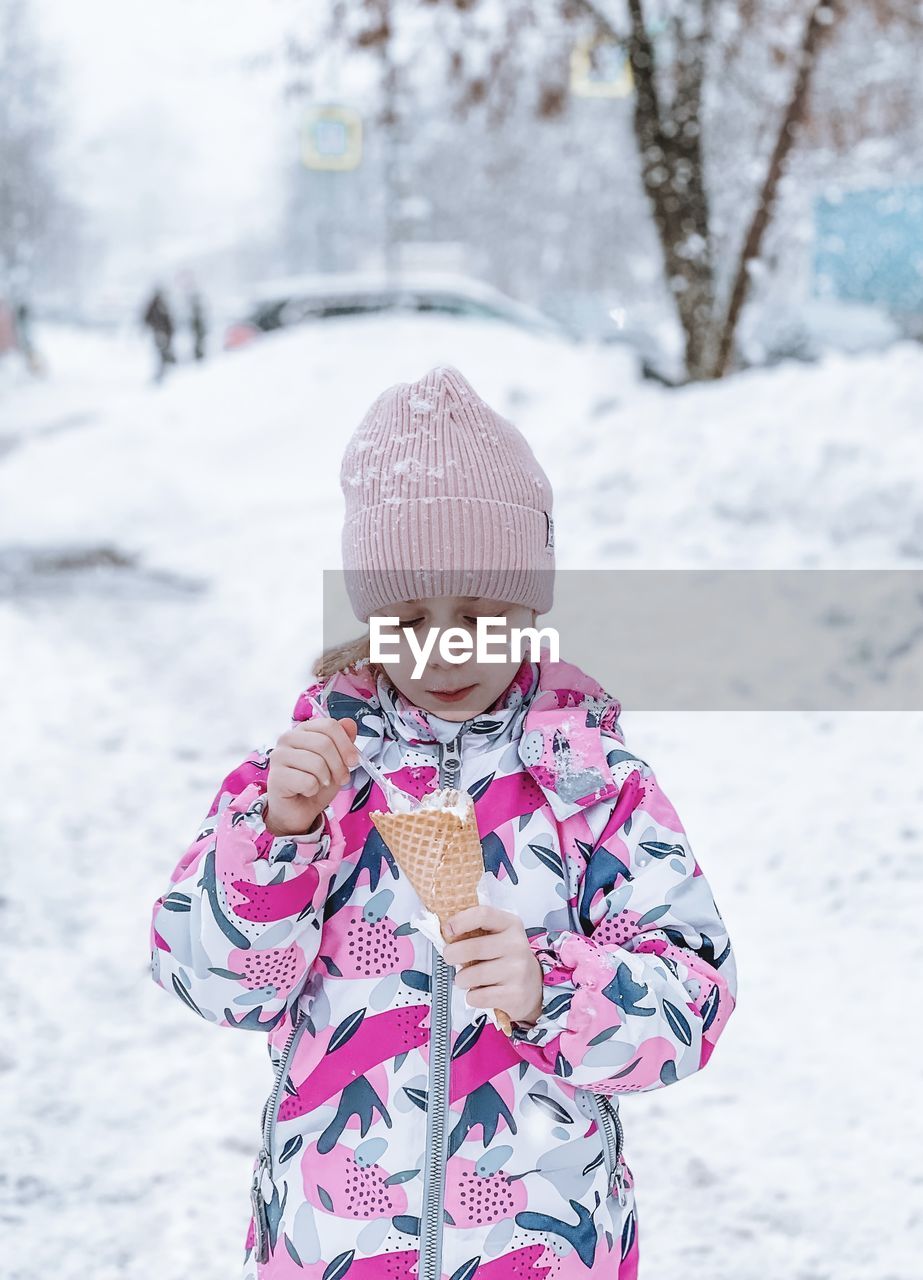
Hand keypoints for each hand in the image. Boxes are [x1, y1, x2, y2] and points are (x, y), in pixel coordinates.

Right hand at [264, 716, 358, 835]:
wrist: (298, 810)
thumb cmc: (316, 783)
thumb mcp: (336, 762)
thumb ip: (343, 742)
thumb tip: (349, 723)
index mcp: (303, 730)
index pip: (328, 725)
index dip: (345, 743)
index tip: (353, 760)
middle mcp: (288, 738)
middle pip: (324, 743)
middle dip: (339, 765)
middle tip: (341, 779)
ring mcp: (279, 756)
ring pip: (317, 763)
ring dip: (326, 779)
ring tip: (321, 784)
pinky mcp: (276, 776)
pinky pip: (307, 781)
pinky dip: (313, 790)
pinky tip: (306, 791)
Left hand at [442, 904, 544, 1025]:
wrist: (534, 986)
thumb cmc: (506, 957)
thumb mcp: (498, 936)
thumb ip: (476, 930)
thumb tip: (445, 932)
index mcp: (510, 925)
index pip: (483, 915)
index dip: (461, 921)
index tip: (448, 930)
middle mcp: (517, 945)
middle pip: (472, 948)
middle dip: (452, 955)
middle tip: (450, 958)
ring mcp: (518, 971)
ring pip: (471, 976)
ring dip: (461, 979)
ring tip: (468, 978)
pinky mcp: (515, 995)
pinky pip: (478, 997)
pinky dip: (472, 997)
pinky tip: (481, 992)